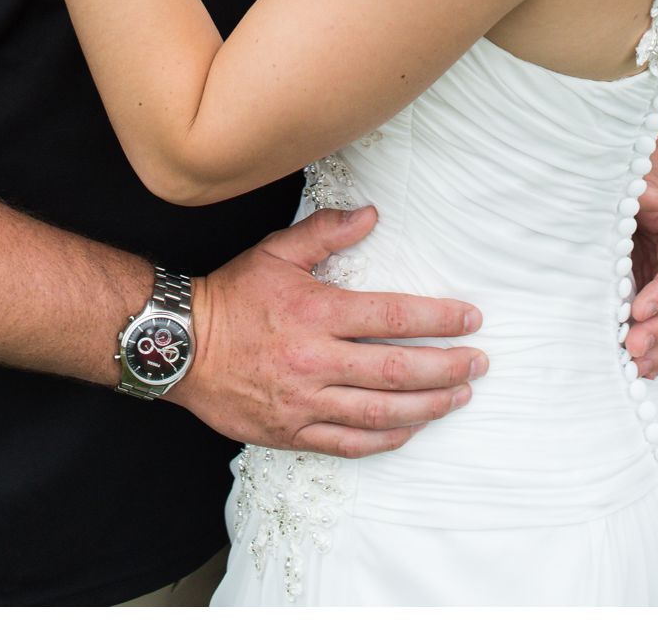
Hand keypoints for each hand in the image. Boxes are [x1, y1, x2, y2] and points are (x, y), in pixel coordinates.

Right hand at [166, 206, 486, 457]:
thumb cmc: (231, 296)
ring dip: (428, 406)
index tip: (470, 320)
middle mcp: (316, 361)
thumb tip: (370, 215)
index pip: (394, 317)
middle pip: (398, 370)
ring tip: (459, 397)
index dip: (439, 319)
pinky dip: (385, 438)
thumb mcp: (275, 252)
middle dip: (447, 367)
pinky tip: (410, 429)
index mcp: (317, 313)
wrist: (178, 346)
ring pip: (381, 412)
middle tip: (478, 362)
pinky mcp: (292, 432)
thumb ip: (325, 233)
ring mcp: (305, 402)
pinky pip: (349, 443)